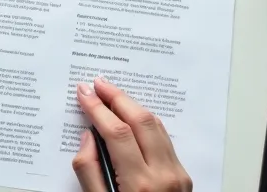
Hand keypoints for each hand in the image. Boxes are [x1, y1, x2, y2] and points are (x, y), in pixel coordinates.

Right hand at [74, 77, 192, 191]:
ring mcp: (177, 174)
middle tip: (98, 84)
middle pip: (141, 121)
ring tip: (112, 94)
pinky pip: (163, 139)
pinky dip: (146, 122)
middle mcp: (163, 175)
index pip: (117, 134)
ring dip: (133, 106)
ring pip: (156, 126)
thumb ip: (90, 172)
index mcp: (139, 185)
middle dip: (117, 97)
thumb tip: (88, 138)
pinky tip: (132, 117)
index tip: (84, 93)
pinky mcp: (182, 175)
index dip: (98, 109)